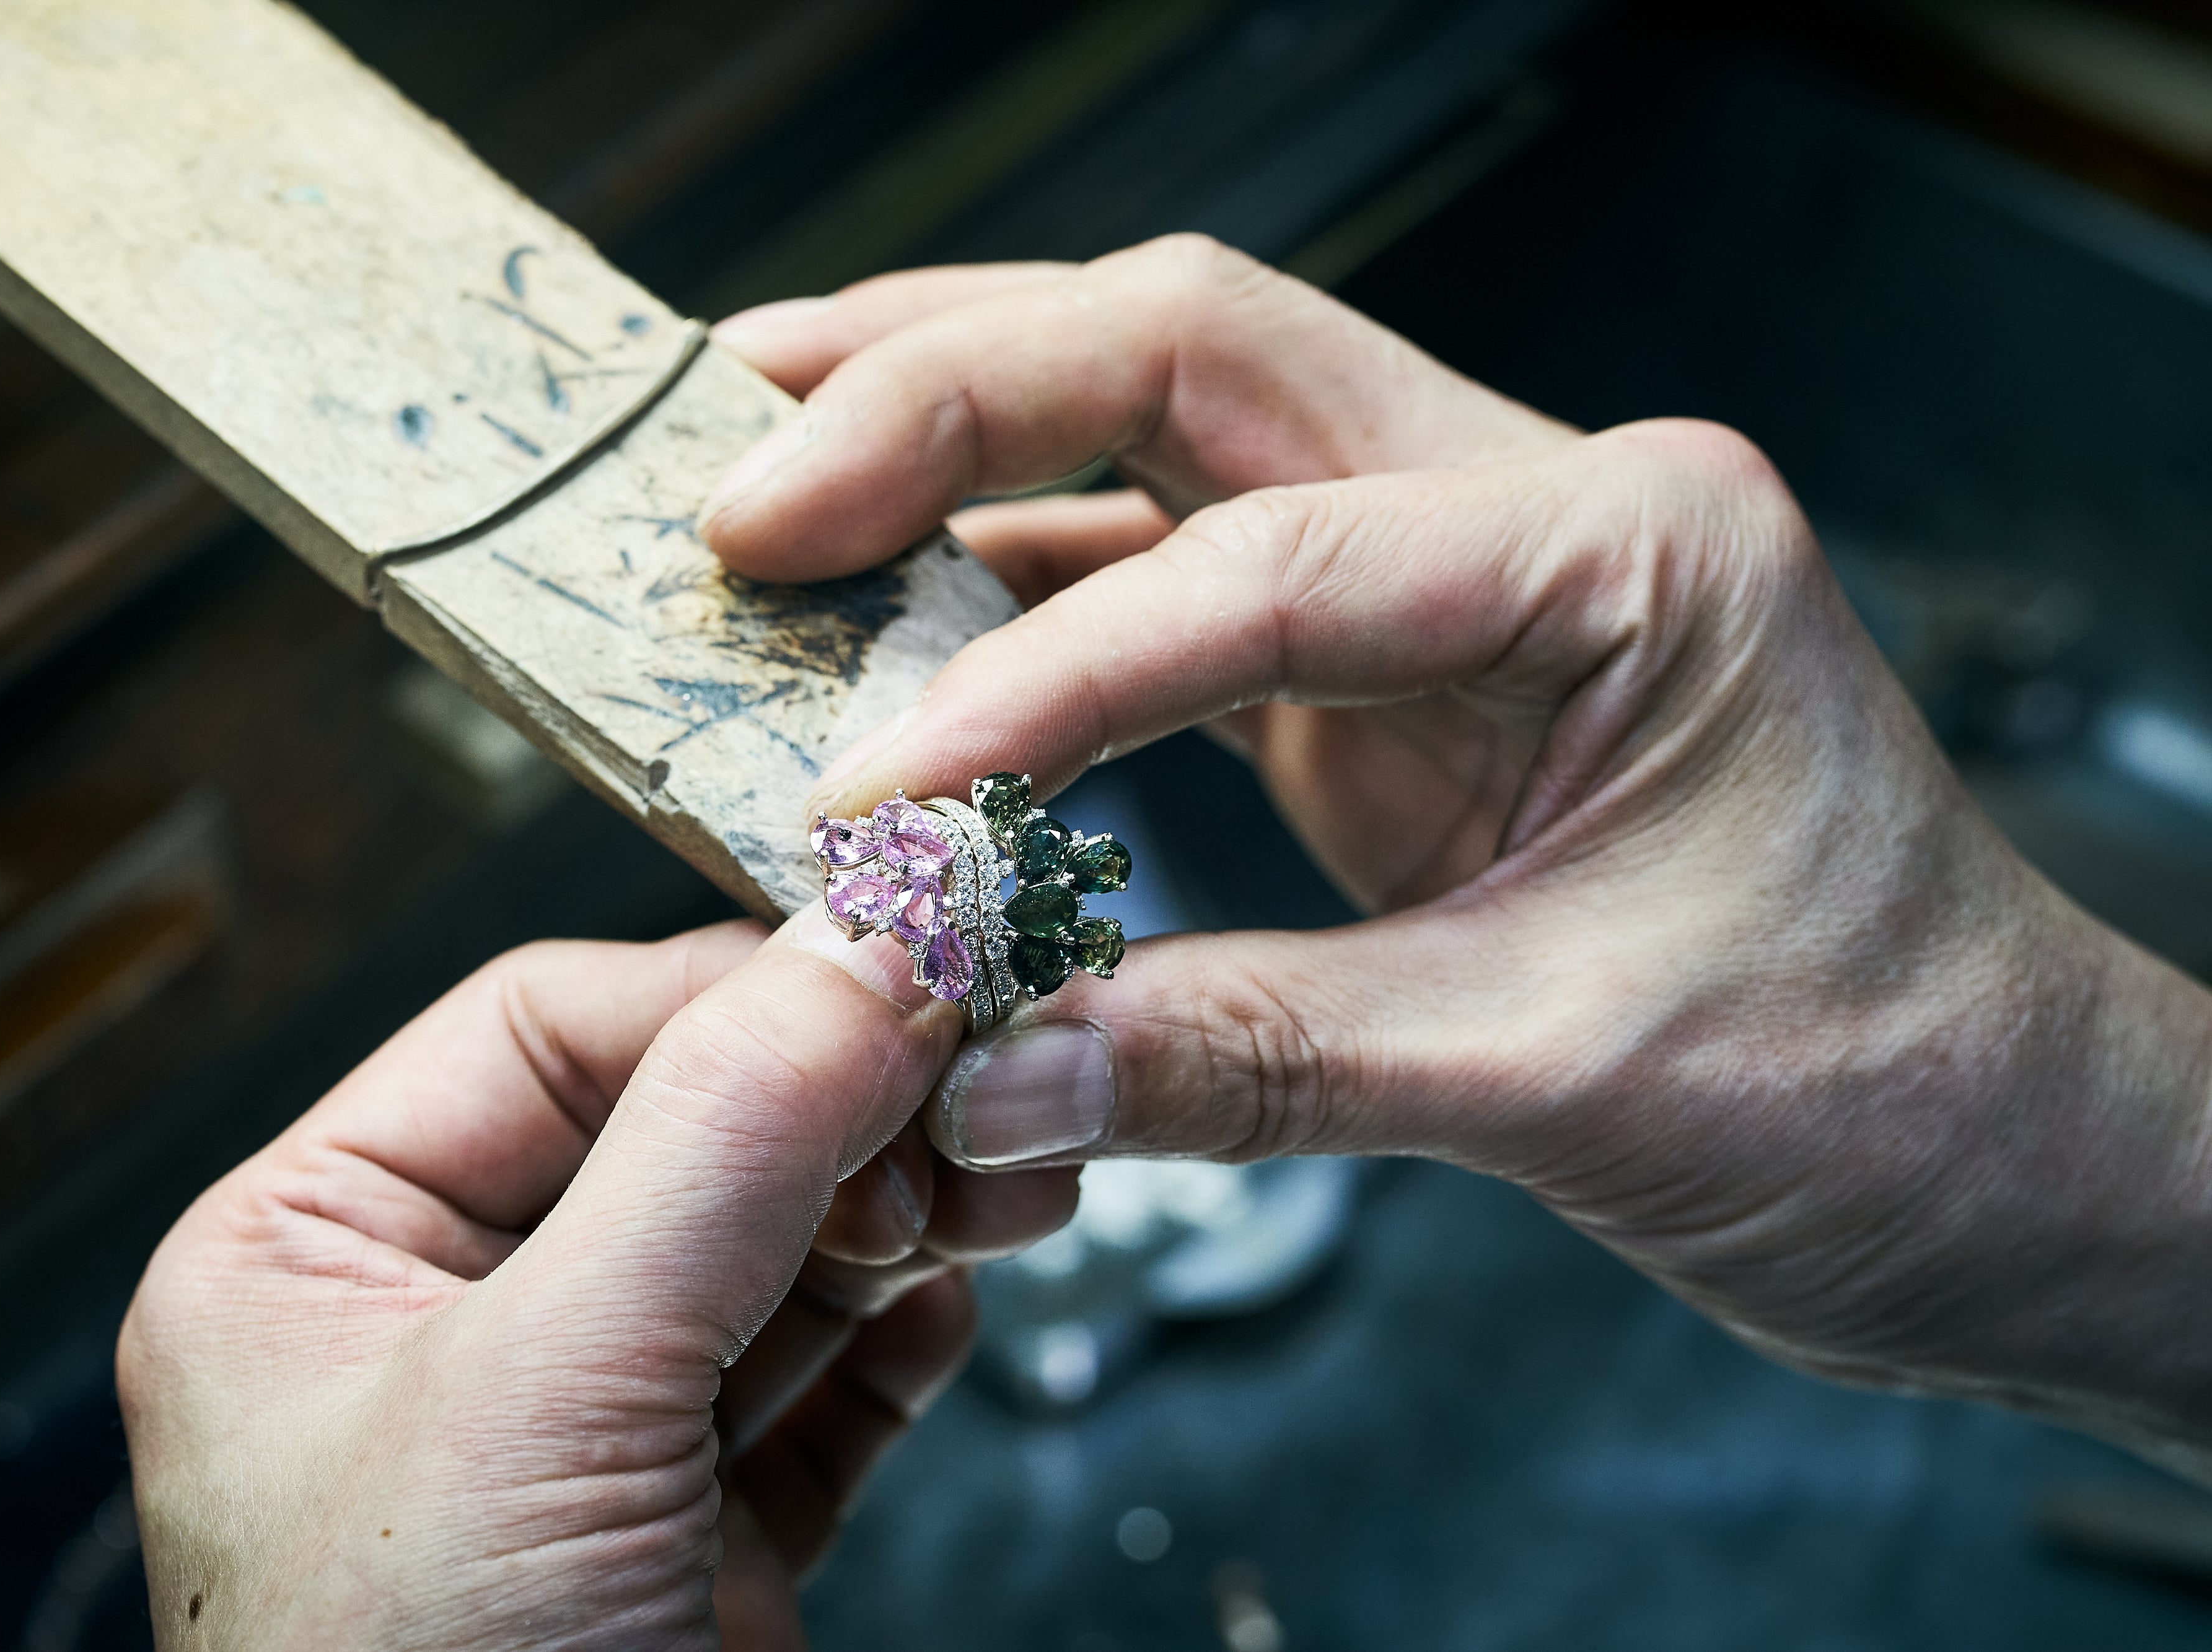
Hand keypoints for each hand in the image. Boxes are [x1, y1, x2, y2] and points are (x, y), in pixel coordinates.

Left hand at [117, 917, 1075, 1648]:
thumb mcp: (553, 1391)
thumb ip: (720, 1141)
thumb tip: (870, 940)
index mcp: (311, 1259)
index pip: (549, 1029)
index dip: (731, 992)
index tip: (900, 966)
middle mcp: (439, 1331)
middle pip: (675, 1129)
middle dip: (836, 1111)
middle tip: (978, 1087)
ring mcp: (575, 1438)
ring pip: (764, 1248)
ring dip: (891, 1209)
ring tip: (995, 1190)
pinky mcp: (691, 1536)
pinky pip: (814, 1380)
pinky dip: (896, 1334)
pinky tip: (949, 1304)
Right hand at [701, 238, 2211, 1464]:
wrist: (2012, 1164)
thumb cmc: (1889, 1096)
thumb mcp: (1563, 1079)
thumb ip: (1251, 1062)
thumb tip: (977, 1074)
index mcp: (1628, 548)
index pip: (1260, 565)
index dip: (1034, 681)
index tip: (873, 800)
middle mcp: (1539, 509)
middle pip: (1192, 354)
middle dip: (947, 391)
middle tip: (741, 471)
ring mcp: (1462, 579)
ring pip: (1168, 434)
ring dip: (959, 448)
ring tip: (764, 472)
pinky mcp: (1403, 678)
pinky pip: (1176, 590)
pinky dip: (1020, 603)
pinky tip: (890, 624)